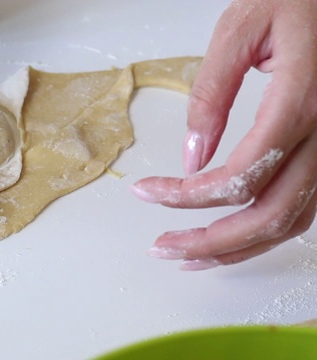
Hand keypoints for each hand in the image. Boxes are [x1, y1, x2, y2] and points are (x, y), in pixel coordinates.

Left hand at [131, 0, 316, 269]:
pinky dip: (265, 230)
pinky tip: (230, 234)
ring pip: (291, 220)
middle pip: (269, 214)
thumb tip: (192, 156)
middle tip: (163, 247)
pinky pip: (304, 205)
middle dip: (211, 241)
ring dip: (237, 247)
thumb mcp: (240, 32)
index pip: (240, 174)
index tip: (147, 192)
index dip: (188, 196)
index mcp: (301, 102)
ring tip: (189, 254)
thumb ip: (212, 95)